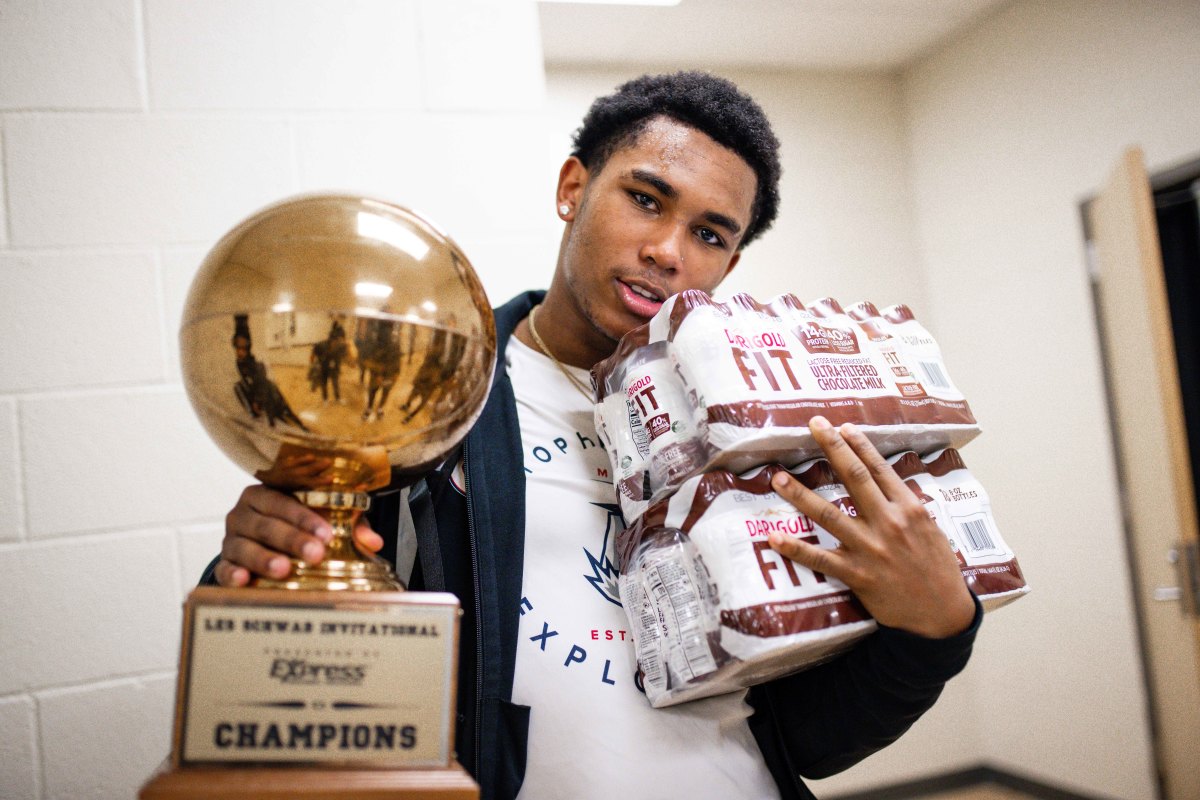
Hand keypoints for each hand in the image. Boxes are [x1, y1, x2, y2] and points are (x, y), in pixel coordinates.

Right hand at [216, 484, 383, 586]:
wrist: (261, 545)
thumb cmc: (295, 527)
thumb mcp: (323, 522)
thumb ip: (349, 526)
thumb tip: (374, 542)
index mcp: (266, 495)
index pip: (284, 501)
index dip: (305, 518)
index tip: (326, 534)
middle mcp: (243, 514)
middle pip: (265, 525)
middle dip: (291, 539)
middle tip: (314, 554)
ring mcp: (231, 539)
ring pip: (243, 546)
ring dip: (264, 558)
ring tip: (283, 569)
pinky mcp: (223, 563)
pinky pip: (223, 568)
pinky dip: (231, 574)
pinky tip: (244, 580)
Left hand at [767, 416, 974, 638]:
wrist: (943, 615)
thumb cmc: (938, 570)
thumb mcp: (931, 529)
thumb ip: (907, 506)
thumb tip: (888, 484)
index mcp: (910, 508)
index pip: (880, 468)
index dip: (859, 444)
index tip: (842, 426)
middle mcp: (889, 523)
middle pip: (855, 478)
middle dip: (832, 448)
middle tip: (813, 425)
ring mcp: (871, 548)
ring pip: (829, 514)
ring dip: (800, 495)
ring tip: (778, 478)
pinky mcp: (858, 574)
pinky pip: (820, 559)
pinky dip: (796, 548)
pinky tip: (774, 537)